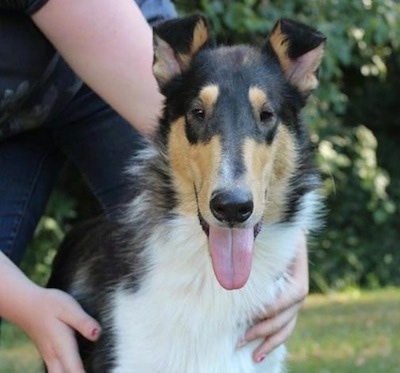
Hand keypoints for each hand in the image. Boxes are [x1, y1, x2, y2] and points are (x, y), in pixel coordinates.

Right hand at [20, 287, 100, 372]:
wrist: (25, 304)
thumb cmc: (49, 304)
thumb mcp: (69, 308)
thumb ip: (83, 322)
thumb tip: (97, 335)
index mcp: (62, 347)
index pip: (76, 371)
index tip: (103, 371)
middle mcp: (55, 357)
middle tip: (98, 369)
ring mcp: (50, 358)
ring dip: (73, 372)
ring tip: (88, 368)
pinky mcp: (49, 355)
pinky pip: (58, 371)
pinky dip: (68, 371)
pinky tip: (76, 366)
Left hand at [240, 233, 308, 362]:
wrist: (278, 229)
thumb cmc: (269, 229)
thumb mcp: (267, 232)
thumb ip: (256, 243)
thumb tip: (236, 252)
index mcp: (298, 267)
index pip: (294, 293)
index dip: (276, 305)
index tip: (254, 312)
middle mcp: (299, 284)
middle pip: (290, 313)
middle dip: (267, 327)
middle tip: (242, 337)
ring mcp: (294, 296)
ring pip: (288, 324)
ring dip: (270, 340)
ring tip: (253, 354)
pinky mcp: (286, 304)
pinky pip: (284, 326)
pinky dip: (273, 340)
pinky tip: (259, 352)